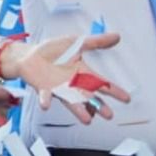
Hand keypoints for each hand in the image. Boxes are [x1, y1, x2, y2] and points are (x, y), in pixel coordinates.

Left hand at [4, 33, 130, 123]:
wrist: (29, 54)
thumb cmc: (52, 51)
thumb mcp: (76, 42)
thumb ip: (96, 41)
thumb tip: (117, 36)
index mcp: (82, 73)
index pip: (101, 83)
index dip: (114, 91)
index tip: (126, 98)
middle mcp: (72, 84)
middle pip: (89, 96)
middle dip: (99, 106)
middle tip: (109, 114)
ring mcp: (58, 88)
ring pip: (71, 101)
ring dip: (78, 110)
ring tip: (87, 119)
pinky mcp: (43, 88)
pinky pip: (45, 96)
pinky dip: (46, 101)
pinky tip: (46, 105)